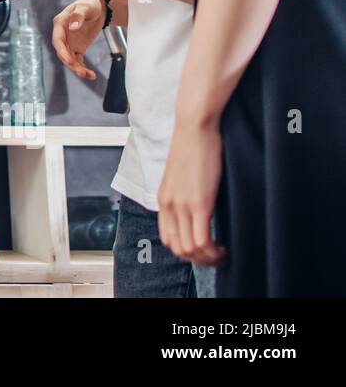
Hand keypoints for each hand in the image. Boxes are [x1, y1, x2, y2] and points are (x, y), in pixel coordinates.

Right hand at [50, 0, 104, 79]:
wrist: (99, 8)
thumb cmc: (90, 4)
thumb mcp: (85, 7)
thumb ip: (78, 16)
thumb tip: (73, 27)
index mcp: (60, 23)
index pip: (57, 40)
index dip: (62, 51)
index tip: (69, 61)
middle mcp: (62, 35)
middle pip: (62, 52)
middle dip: (70, 63)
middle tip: (80, 72)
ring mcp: (69, 43)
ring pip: (70, 59)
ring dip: (77, 69)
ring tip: (88, 75)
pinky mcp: (78, 48)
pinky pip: (78, 61)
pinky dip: (83, 68)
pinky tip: (92, 75)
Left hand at [157, 115, 227, 267]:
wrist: (194, 127)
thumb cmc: (194, 148)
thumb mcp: (183, 176)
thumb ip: (186, 195)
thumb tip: (198, 209)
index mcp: (164, 200)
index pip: (168, 238)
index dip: (186, 251)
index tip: (204, 250)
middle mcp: (168, 205)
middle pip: (177, 248)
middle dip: (198, 260)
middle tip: (216, 256)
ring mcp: (182, 205)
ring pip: (189, 249)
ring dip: (207, 258)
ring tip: (222, 254)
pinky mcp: (199, 202)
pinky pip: (201, 240)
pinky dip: (213, 251)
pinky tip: (224, 247)